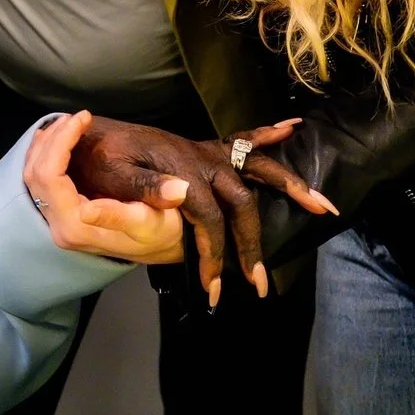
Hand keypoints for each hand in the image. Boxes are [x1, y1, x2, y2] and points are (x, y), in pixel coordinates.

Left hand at [23, 110, 186, 264]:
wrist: (165, 247)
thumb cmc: (162, 232)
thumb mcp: (151, 223)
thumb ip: (120, 217)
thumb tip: (88, 210)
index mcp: (75, 227)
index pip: (48, 175)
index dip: (60, 141)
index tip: (83, 118)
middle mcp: (59, 227)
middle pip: (34, 173)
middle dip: (52, 138)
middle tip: (76, 116)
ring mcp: (56, 222)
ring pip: (31, 175)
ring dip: (46, 144)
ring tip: (68, 122)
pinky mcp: (60, 214)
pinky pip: (40, 180)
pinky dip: (45, 154)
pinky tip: (58, 138)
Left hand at [67, 115, 334, 306]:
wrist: (90, 134)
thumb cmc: (100, 159)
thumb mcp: (114, 174)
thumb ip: (144, 186)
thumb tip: (181, 195)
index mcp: (183, 172)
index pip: (210, 220)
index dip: (214, 253)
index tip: (214, 286)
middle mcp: (203, 161)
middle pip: (243, 204)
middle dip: (254, 244)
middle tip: (261, 283)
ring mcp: (208, 153)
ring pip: (259, 169)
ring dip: (292, 185)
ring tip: (323, 206)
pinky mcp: (207, 149)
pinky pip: (245, 140)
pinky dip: (268, 134)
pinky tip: (293, 127)